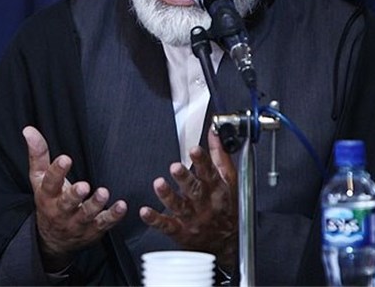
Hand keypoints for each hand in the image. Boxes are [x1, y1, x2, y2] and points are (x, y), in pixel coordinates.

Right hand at [23, 126, 126, 270]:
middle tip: (84, 186)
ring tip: (103, 193)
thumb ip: (38, 154)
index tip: (65, 159)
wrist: (53, 239)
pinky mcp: (93, 230)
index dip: (57, 171)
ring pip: (85, 215)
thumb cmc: (49, 200)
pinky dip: (113, 216)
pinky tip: (122, 206)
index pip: (50, 183)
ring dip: (95, 205)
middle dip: (74, 195)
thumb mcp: (39, 179)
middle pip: (66, 203)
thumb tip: (29, 129)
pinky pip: (104, 224)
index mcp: (47, 195)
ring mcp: (76, 222)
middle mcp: (60, 211)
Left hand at [139, 127, 238, 270]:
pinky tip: (145, 212)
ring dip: (168, 196)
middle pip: (194, 190)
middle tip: (175, 167)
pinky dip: (155, 219)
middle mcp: (204, 204)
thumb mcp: (229, 180)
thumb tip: (214, 131)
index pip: (210, 173)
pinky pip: (166, 225)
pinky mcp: (180, 231)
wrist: (225, 243)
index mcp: (217, 189)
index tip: (194, 150)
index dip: (203, 161)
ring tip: (159, 184)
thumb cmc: (227, 208)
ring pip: (179, 207)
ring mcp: (192, 218)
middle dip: (185, 178)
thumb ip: (219, 154)